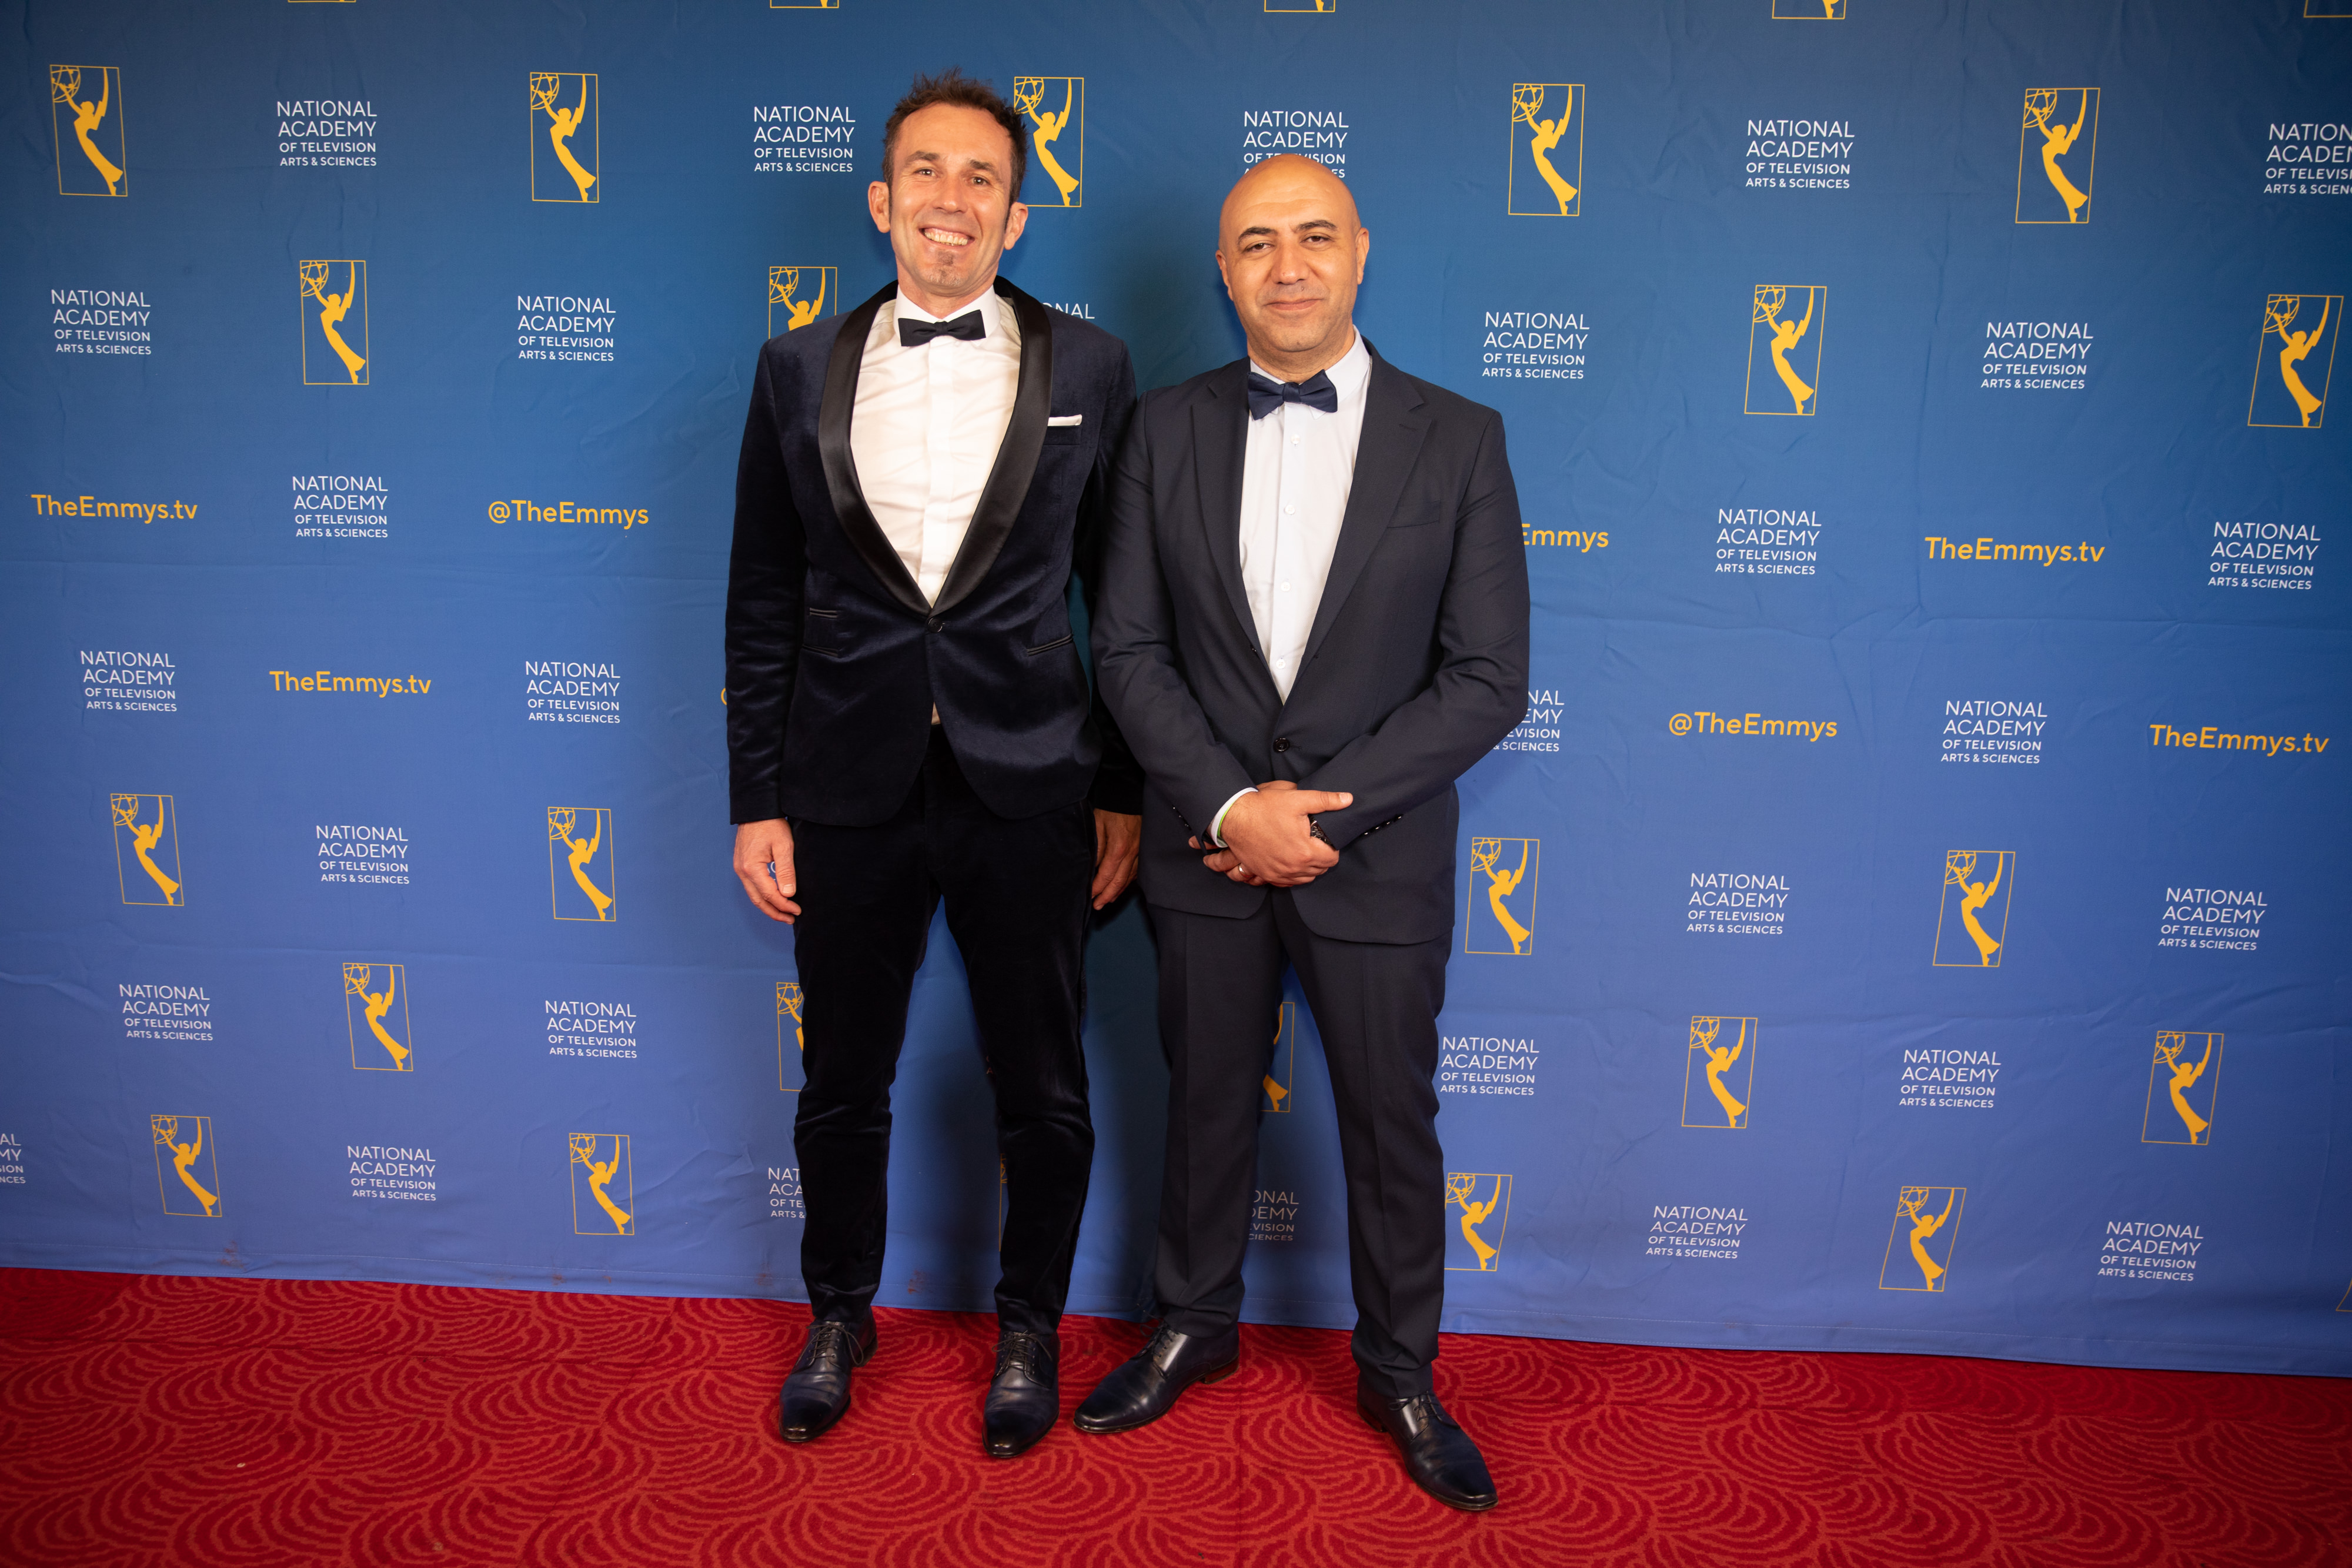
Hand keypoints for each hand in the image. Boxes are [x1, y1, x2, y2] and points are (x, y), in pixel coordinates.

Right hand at [733, 819, 800, 922]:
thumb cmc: (771, 825)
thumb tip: (788, 894)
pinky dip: (762, 896)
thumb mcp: (784, 846)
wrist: (757, 810)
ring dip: (768, 906)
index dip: (784, 906)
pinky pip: (751, 887)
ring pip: (753, 895)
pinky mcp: (742, 865)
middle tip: (791, 919)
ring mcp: (739, 868)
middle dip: (775, 912)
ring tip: (784, 913)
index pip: (769, 895)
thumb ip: (786, 871)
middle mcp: (742, 871)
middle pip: (758, 900)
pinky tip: (773, 899)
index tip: (797, 911)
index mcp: (751, 867)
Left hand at [1091, 810, 1141, 908]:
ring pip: (1130, 878)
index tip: (1089, 896)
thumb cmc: (1111, 809)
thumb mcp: (1097, 826)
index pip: (1106, 875)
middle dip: (1107, 895)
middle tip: (1097, 906)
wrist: (1128, 795)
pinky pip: (1136, 870)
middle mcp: (1132, 853)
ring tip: (1107, 900)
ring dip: (1118, 891)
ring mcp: (1140, 851)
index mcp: (1119, 848)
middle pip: (1120, 881)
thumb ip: (1096, 848)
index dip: (1097, 888)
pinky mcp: (1143, 848)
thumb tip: (1093, 868)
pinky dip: (1128, 881)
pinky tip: (1122, 886)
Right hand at [1198, 780, 1347, 886]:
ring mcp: (1278, 874)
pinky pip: (1287, 883)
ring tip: (1305, 850)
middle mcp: (1292, 868)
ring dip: (1309, 868)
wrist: (1232, 817)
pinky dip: (1293, 875)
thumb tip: (1348, 800)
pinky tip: (1291, 861)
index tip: (1326, 838)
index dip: (1333, 847)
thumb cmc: (1263, 807)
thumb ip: (1325, 800)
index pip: (1332, 859)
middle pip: (1320, 870)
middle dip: (1322, 857)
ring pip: (1305, 879)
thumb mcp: (1296, 798)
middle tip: (1316, 842)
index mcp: (1304, 851)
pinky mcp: (1265, 875)